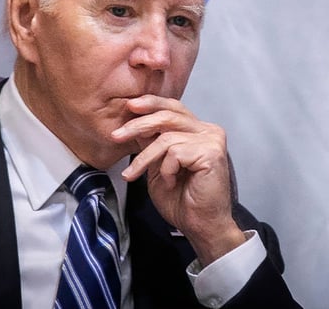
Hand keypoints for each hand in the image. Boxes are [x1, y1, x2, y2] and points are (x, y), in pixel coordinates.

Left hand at [114, 95, 245, 265]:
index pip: (174, 108)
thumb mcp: (159, 165)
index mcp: (198, 130)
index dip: (151, 103)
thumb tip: (134, 122)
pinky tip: (170, 183)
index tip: (129, 106)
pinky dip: (166, 170)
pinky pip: (175, 153)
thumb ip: (152, 143)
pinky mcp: (212, 153)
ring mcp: (212, 140)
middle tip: (116, 136)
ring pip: (167, 137)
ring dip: (144, 158)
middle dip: (138, 125)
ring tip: (133, 175)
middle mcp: (208, 131)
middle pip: (169, 116)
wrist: (200, 225)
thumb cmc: (182, 199)